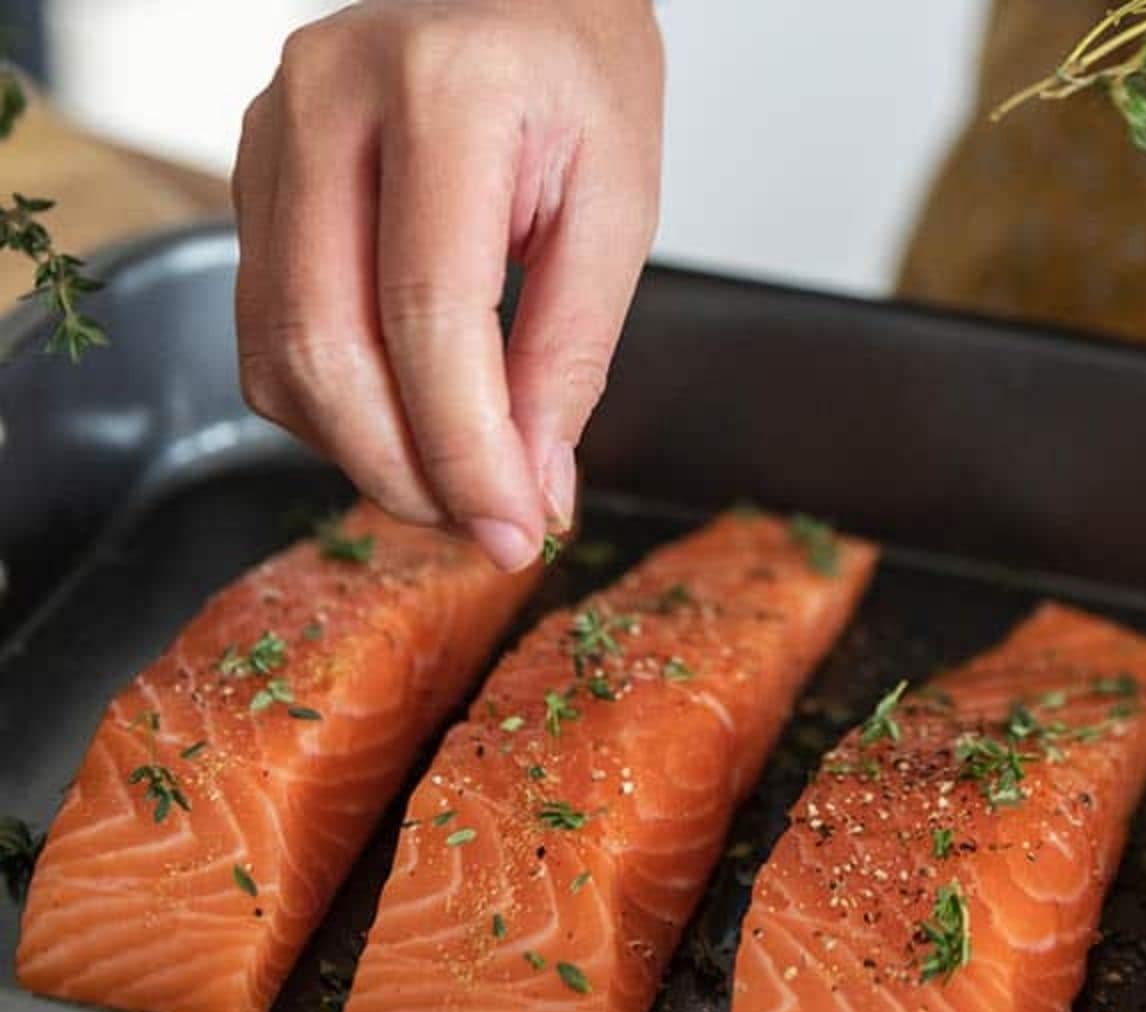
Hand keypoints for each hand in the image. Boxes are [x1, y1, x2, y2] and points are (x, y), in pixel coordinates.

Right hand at [233, 0, 662, 569]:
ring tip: (455, 483)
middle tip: (484, 525)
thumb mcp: (619, 205)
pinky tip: (403, 421)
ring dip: (364, 451)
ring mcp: (269, 135)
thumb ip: (570, 350)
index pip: (429, 311)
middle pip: (326, 344)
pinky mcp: (253, 177)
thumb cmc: (578, 76)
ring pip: (279, 350)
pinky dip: (332, 406)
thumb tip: (530, 484)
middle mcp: (326, 101)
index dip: (467, 446)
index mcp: (443, 89)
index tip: (514, 527)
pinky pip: (266, 330)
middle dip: (405, 469)